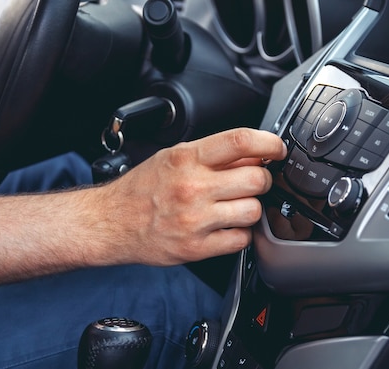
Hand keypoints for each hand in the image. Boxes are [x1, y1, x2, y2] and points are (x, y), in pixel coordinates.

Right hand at [98, 128, 286, 265]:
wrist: (111, 222)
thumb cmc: (142, 189)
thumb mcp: (172, 157)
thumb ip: (211, 154)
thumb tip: (253, 153)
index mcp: (187, 158)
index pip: (241, 141)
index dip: (269, 143)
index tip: (276, 149)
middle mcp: (192, 187)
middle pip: (256, 179)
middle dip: (261, 180)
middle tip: (251, 183)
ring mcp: (195, 219)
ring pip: (253, 211)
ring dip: (250, 208)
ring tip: (233, 207)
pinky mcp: (196, 248)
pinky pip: (241, 240)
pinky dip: (239, 234)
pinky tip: (225, 227)